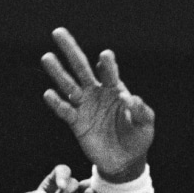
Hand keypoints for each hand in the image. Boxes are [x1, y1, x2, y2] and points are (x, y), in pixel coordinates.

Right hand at [41, 27, 154, 180]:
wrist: (125, 160)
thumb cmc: (138, 137)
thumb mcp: (146, 124)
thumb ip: (141, 111)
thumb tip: (128, 98)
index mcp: (116, 89)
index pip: (109, 71)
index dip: (107, 64)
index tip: (105, 56)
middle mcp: (97, 93)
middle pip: (81, 68)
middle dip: (71, 50)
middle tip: (58, 32)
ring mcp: (85, 106)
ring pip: (68, 85)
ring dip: (58, 72)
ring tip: (47, 57)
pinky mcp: (76, 123)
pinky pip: (65, 111)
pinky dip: (57, 103)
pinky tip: (49, 93)